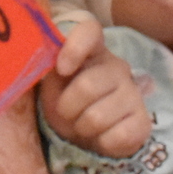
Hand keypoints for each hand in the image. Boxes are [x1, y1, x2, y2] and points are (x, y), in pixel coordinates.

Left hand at [37, 17, 149, 157]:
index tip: (61, 69)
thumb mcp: (52, 81)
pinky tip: (102, 136)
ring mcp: (134, 94)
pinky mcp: (143, 122)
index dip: (74, 48)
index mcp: (93, 50)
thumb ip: (45, 63)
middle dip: (67, 107)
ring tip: (83, 124)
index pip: (90, 30)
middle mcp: (117, 67)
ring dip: (82, 127)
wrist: (87, 134)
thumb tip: (30, 54)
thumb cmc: (66, 100)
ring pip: (98, 117)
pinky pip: (118, 136)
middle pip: (87, 86)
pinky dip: (102, 143)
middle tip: (66, 112)